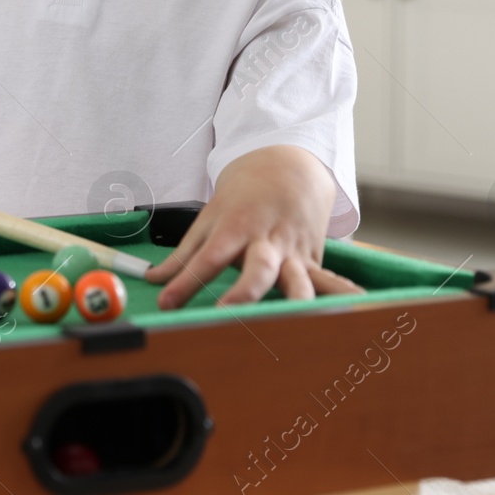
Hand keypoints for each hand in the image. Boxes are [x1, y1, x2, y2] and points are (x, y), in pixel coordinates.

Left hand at [145, 145, 361, 308]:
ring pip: (300, 282)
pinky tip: (341, 318)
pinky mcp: (315, 263)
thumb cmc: (244, 197)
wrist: (291, 167)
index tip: (166, 304)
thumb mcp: (209, 217)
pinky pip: (327, 285)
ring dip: (295, 304)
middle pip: (258, 269)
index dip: (186, 282)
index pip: (208, 257)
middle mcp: (267, 242)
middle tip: (225, 314)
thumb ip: (183, 255)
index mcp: (236, 227)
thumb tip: (153, 281)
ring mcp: (294, 253)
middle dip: (244, 293)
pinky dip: (335, 301)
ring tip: (288, 327)